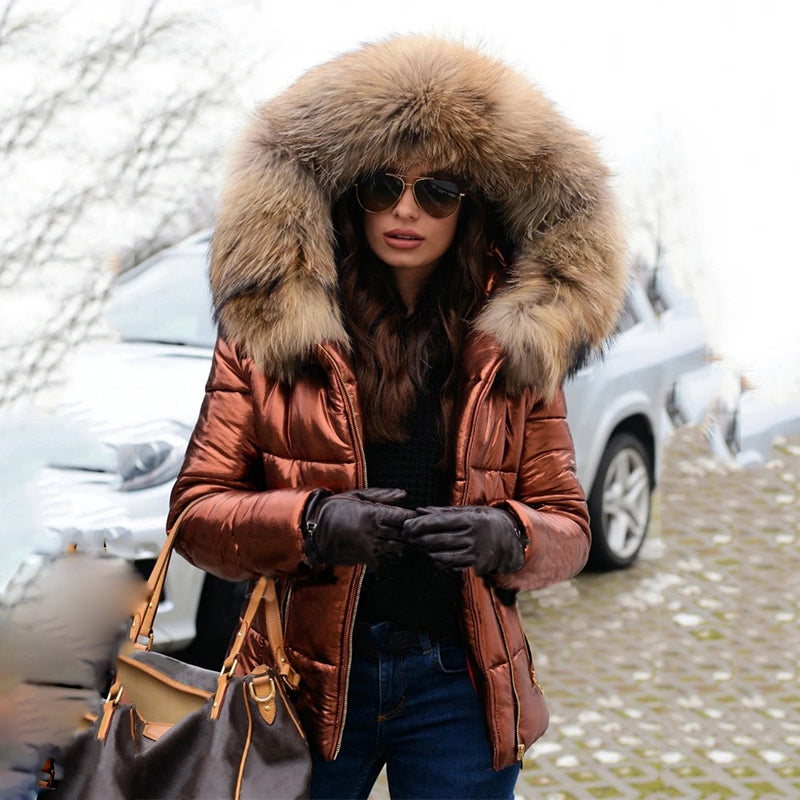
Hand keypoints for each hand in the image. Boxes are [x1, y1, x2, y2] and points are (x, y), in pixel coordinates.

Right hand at [303, 488, 415, 569]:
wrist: (312, 530)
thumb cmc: (334, 508)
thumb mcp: (357, 496)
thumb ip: (382, 495)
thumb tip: (404, 494)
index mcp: (371, 513)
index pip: (401, 516)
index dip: (410, 516)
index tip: (412, 516)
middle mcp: (371, 532)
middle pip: (402, 534)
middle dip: (409, 532)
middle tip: (412, 529)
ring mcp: (368, 547)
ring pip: (395, 549)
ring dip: (401, 545)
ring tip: (403, 540)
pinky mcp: (363, 559)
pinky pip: (384, 562)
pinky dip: (389, 558)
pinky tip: (389, 553)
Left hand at [403, 505, 526, 574]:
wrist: (514, 538)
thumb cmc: (487, 520)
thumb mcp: (470, 511)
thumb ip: (444, 512)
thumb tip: (420, 510)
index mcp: (472, 519)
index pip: (441, 521)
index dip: (421, 524)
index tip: (407, 525)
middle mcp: (475, 536)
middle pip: (440, 539)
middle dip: (420, 539)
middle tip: (407, 537)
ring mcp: (476, 552)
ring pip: (445, 554)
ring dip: (427, 551)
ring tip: (417, 546)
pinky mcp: (478, 564)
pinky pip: (454, 565)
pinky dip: (440, 561)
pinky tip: (432, 556)